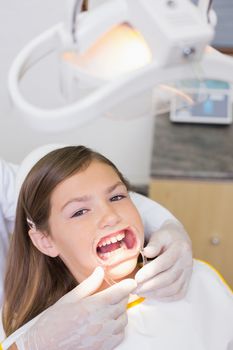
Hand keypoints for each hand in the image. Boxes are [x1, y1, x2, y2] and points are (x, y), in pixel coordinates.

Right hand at [16, 267, 135, 349]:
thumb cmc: (54, 321)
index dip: (128, 285)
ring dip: (120, 311)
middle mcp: (101, 321)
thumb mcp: (70, 298)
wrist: (44, 346)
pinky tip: (109, 323)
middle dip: (121, 296)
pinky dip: (119, 327)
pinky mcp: (103, 348)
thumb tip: (100, 271)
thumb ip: (89, 284)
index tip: (131, 282)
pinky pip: (120, 335)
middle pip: (123, 304)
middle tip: (114, 293)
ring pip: (123, 320)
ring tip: (110, 308)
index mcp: (93, 306)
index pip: (119, 293)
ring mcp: (104, 336)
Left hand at [135, 220, 192, 300]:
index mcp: (180, 248)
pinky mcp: (187, 281)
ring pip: (174, 288)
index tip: (136, 278)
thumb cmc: (165, 237)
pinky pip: (178, 293)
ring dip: (156, 293)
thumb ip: (153, 244)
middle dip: (150, 285)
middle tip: (135, 288)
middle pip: (169, 278)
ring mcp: (188, 272)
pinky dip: (164, 297)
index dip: (150, 272)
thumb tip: (145, 252)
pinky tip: (152, 294)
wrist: (180, 238)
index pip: (164, 263)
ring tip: (140, 292)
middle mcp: (186, 262)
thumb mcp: (159, 236)